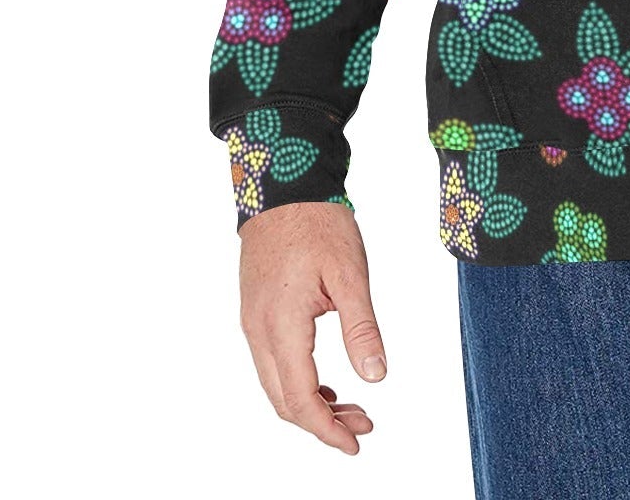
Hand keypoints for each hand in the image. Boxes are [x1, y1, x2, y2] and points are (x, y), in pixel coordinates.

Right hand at [238, 201, 385, 453]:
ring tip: (354, 407)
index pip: (300, 398)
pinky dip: (299, 382)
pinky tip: (329, 381)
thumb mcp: (351, 273)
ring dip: (312, 403)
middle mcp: (258, 331)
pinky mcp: (257, 312)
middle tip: (364, 426)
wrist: (284, 184)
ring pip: (276, 384)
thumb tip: (376, 378)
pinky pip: (273, 363)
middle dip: (323, 422)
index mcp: (280, 325)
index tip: (355, 444)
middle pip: (283, 400)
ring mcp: (253, 322)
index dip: (326, 429)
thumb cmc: (318, 222)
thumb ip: (362, 328)